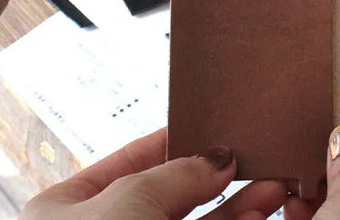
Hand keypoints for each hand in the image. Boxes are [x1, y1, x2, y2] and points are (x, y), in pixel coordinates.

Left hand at [21, 128, 286, 219]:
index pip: (127, 163)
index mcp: (67, 209)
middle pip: (168, 198)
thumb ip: (178, 174)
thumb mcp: (129, 201)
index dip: (171, 143)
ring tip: (272, 188)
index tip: (212, 129)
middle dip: (215, 180)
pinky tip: (257, 217)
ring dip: (235, 211)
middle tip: (254, 160)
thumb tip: (218, 158)